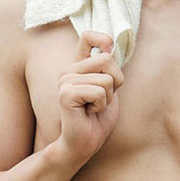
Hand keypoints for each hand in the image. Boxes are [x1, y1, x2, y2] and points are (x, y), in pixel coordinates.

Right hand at [56, 31, 123, 161]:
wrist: (84, 144)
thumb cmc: (97, 119)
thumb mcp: (109, 88)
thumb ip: (109, 68)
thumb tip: (110, 46)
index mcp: (78, 66)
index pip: (88, 36)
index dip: (104, 40)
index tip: (109, 52)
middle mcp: (68, 70)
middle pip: (107, 59)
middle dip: (114, 83)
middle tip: (101, 100)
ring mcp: (65, 81)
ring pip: (106, 79)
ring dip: (107, 99)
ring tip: (93, 108)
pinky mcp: (66, 94)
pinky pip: (99, 92)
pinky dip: (101, 106)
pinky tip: (89, 113)